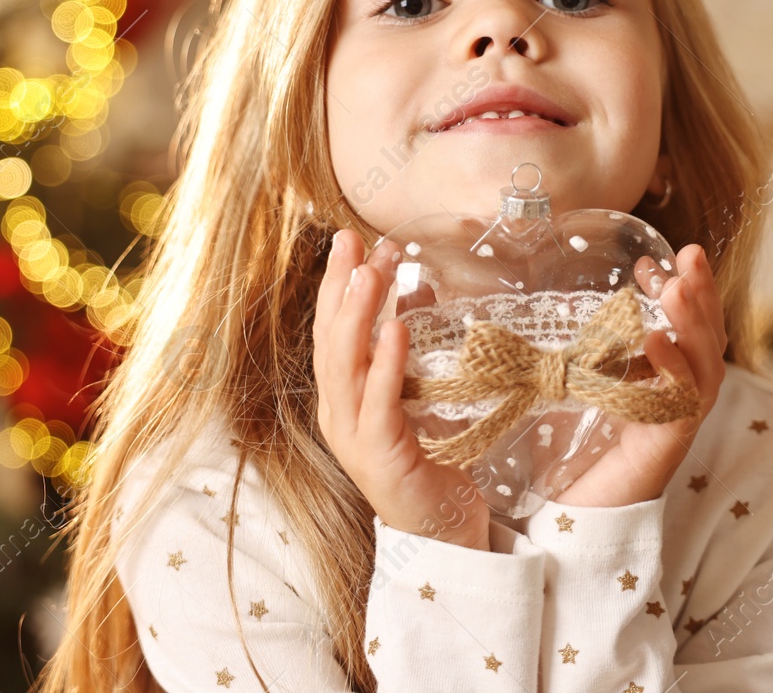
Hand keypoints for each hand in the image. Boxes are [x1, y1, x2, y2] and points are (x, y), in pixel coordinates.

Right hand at [313, 228, 494, 549]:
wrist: (442, 532)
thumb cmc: (432, 463)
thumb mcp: (419, 393)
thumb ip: (408, 349)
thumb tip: (418, 293)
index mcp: (342, 397)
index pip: (330, 329)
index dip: (336, 284)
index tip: (349, 240)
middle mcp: (337, 412)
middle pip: (330, 339)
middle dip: (342, 286)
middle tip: (356, 241)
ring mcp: (352, 436)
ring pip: (344, 365)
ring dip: (358, 314)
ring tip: (373, 272)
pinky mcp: (379, 456)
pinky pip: (379, 403)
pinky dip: (386, 363)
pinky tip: (397, 328)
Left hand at [555, 244, 726, 507]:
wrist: (559, 523)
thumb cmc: (557, 460)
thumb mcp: (560, 390)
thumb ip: (560, 354)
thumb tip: (533, 305)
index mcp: (657, 385)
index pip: (685, 333)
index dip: (683, 294)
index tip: (661, 257)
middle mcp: (674, 403)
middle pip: (706, 344)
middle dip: (702, 296)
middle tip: (688, 255)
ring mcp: (674, 427)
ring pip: (704, 369)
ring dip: (693, 324)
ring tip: (675, 287)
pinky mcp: (664, 450)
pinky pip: (681, 407)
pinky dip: (673, 371)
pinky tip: (655, 340)